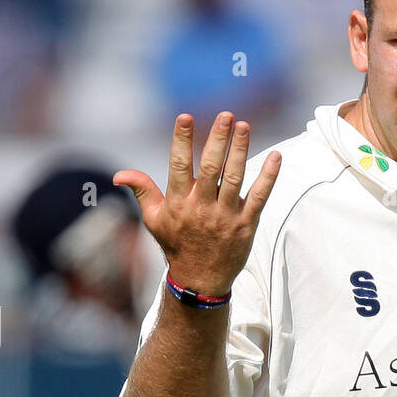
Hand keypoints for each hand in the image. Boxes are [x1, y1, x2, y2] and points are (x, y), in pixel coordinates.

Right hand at [113, 112, 280, 297]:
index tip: (185, 117)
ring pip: (235, 178)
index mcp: (178, 203)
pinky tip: (277, 157)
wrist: (200, 281)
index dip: (182, 140)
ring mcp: (225, 217)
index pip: (179, 165)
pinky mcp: (246, 225)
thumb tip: (119, 175)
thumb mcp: (154, 220)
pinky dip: (268, 177)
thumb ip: (142, 191)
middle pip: (211, 168)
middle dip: (218, 140)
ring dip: (240, 151)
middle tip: (225, 115)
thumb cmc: (176, 245)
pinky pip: (259, 197)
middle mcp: (201, 208)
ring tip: (244, 126)